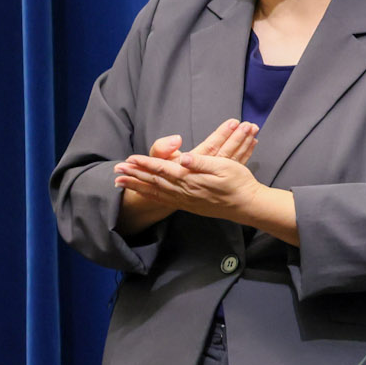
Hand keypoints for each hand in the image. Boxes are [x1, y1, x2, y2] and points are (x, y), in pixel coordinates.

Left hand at [116, 120, 255, 228]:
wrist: (249, 206)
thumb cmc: (240, 183)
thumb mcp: (225, 167)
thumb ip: (202, 163)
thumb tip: (184, 158)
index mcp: (192, 178)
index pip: (163, 169)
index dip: (145, 163)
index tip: (129, 159)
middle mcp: (185, 190)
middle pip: (154, 181)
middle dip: (135, 175)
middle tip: (116, 170)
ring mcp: (186, 200)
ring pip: (156, 191)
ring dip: (138, 186)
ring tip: (120, 182)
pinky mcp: (189, 205)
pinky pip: (164, 200)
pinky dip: (151, 195)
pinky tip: (144, 193)